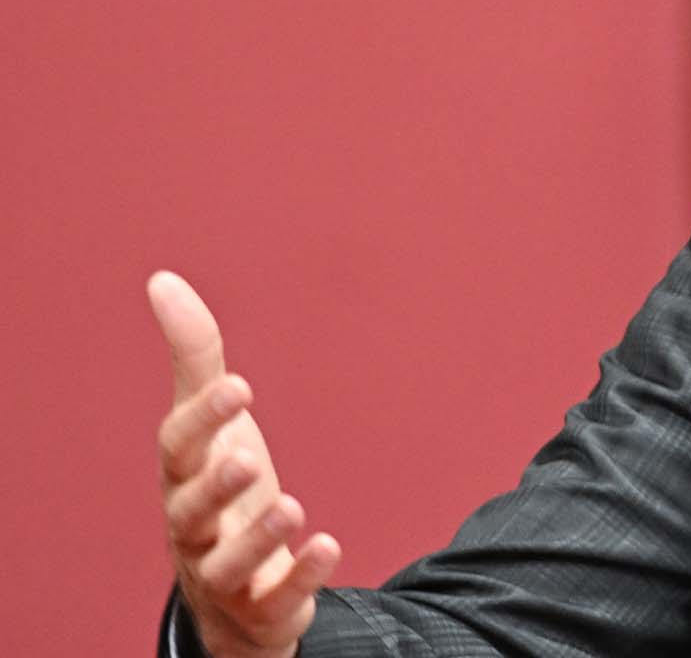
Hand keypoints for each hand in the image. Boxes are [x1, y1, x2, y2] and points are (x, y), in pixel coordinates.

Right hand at [150, 271, 340, 657]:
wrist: (232, 587)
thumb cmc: (219, 489)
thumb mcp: (210, 425)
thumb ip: (195, 357)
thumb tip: (163, 281)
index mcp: (183, 477)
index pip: (179, 448)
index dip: (204, 419)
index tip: (239, 385)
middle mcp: (194, 527)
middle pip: (189, 510)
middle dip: (216, 485)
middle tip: (248, 457)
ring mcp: (224, 572)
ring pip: (227, 564)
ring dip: (258, 535)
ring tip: (293, 506)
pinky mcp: (262, 607)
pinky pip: (276, 598)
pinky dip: (300, 576)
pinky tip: (328, 547)